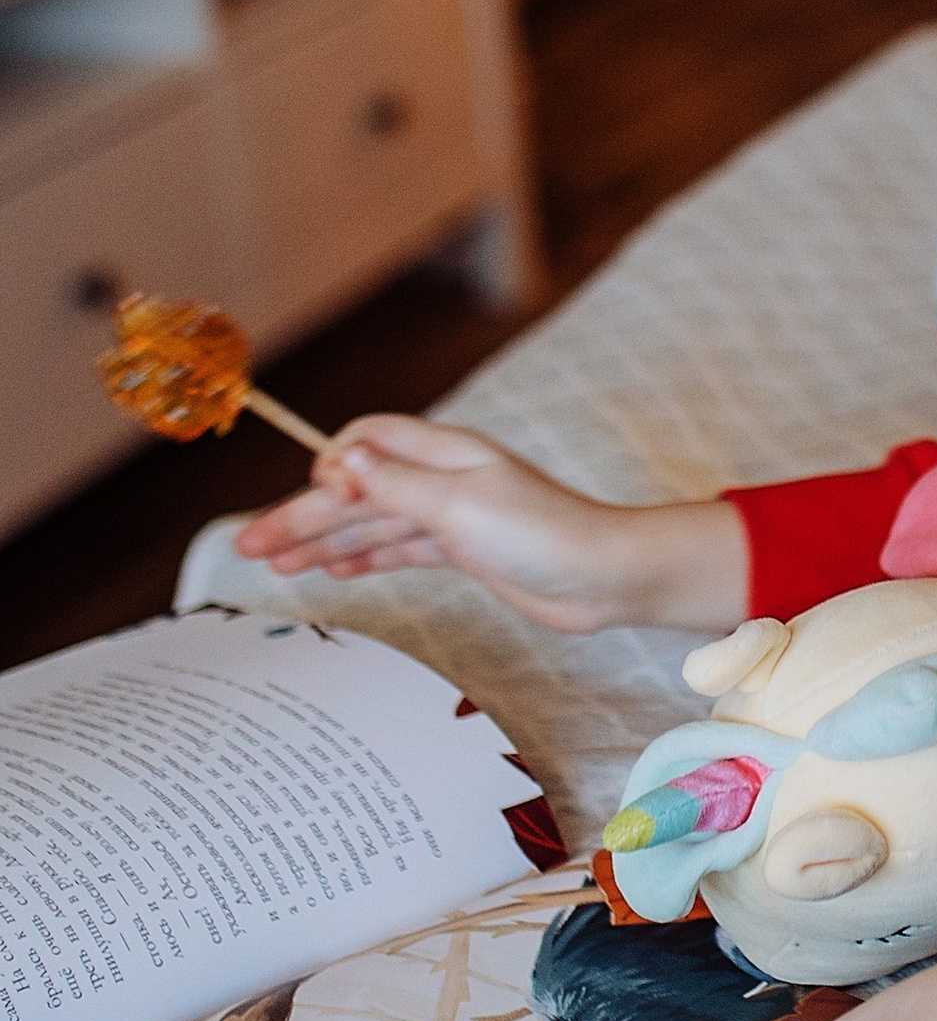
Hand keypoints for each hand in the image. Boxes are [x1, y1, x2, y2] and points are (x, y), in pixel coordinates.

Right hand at [230, 415, 747, 635]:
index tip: (309, 498)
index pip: (367, 441)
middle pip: (357, 491)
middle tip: (249, 548)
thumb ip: (395, 485)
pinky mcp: (465, 551)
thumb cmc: (541, 535)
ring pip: (372, 524)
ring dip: (322, 542)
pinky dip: (362, 557)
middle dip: (303, 516)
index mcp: (443, 454)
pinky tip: (331, 571)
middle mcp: (444, 479)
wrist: (602, 578)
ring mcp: (453, 516)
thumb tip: (339, 457)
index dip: (331, 465)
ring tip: (273, 565)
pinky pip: (399, 549)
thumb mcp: (458, 507)